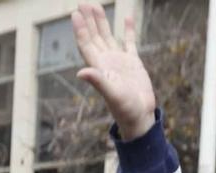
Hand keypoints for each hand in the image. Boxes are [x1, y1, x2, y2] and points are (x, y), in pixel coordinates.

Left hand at [72, 2, 157, 139]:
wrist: (140, 117)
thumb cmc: (125, 109)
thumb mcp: (112, 95)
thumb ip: (98, 82)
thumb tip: (81, 72)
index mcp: (99, 68)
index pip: (86, 44)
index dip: (80, 29)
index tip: (75, 13)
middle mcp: (106, 63)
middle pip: (94, 37)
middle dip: (88, 20)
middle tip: (82, 3)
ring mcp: (119, 62)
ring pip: (107, 37)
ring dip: (101, 22)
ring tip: (96, 5)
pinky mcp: (133, 63)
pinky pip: (129, 42)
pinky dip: (128, 30)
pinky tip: (127, 17)